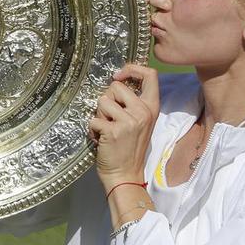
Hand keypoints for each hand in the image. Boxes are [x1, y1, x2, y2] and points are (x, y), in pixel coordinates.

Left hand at [88, 64, 159, 188]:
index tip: (118, 77)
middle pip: (116, 86)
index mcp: (152, 108)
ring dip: (99, 116)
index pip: (150, 74)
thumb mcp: (140, 123)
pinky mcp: (113, 130)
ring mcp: (129, 121)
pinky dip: (92, 129)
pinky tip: (101, 140)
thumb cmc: (129, 149)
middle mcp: (143, 112)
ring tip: (106, 130)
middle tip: (110, 119)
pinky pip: (93, 119)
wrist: (125, 175)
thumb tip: (115, 83)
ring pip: (102, 101)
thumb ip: (133, 103)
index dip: (131, 69)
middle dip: (107, 101)